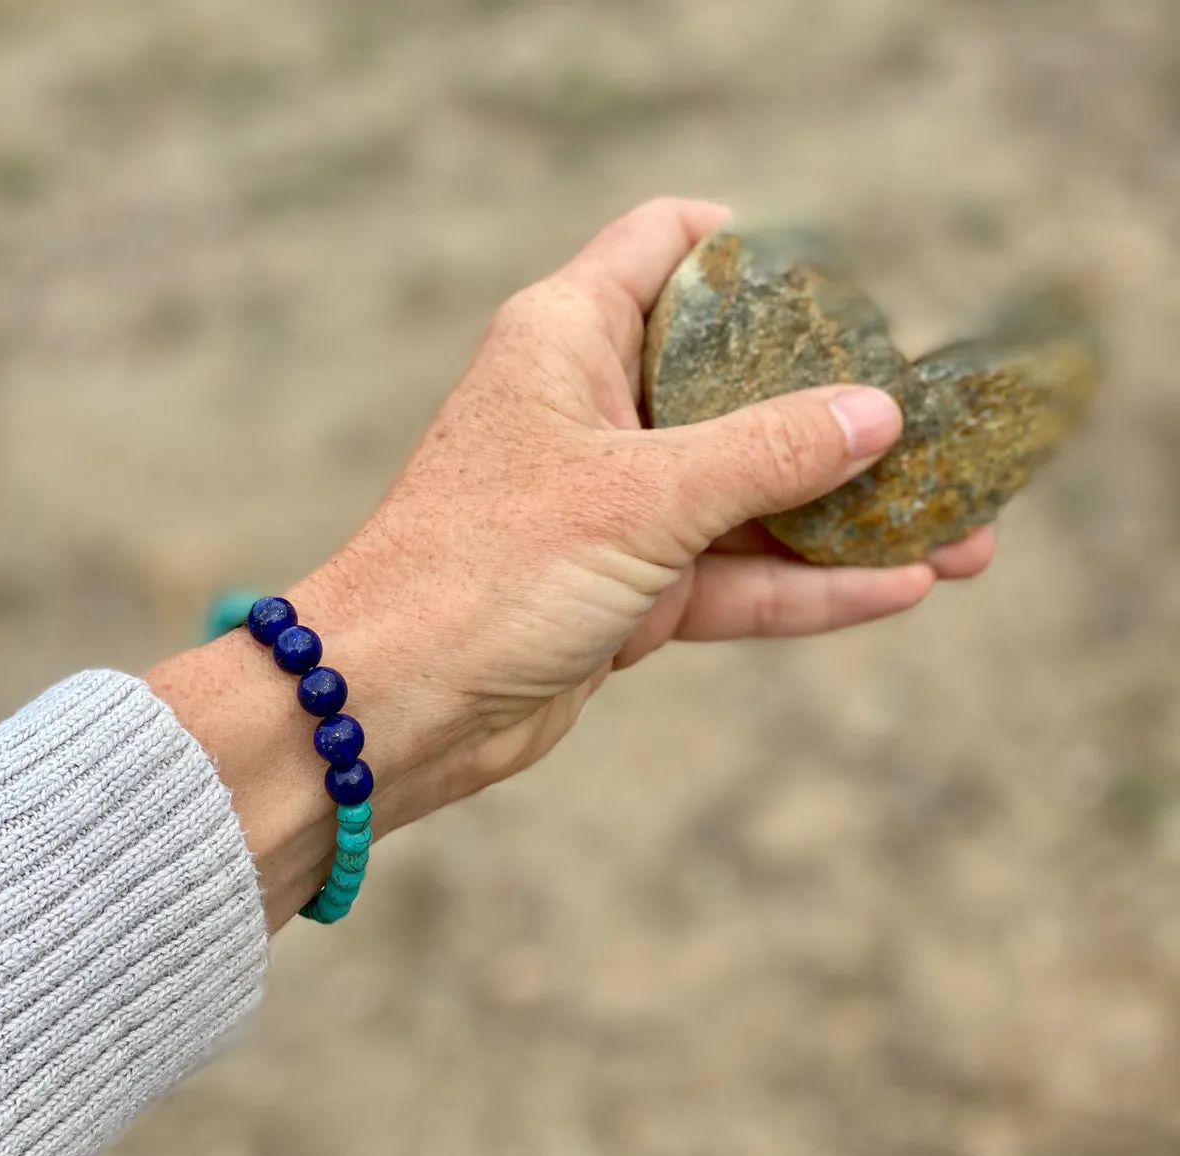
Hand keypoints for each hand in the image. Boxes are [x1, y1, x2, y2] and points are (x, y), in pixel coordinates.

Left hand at [295, 200, 991, 813]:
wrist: (395, 705)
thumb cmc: (486, 570)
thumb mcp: (640, 497)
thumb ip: (765, 452)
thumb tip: (880, 413)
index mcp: (569, 337)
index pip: (667, 245)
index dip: (755, 248)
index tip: (847, 281)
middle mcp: (593, 409)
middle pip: (734, 381)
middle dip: (837, 411)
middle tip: (935, 428)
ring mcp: (612, 504)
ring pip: (748, 495)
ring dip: (848, 518)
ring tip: (964, 534)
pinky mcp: (624, 587)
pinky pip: (732, 576)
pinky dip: (807, 586)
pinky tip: (902, 587)